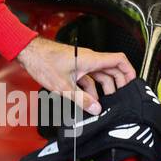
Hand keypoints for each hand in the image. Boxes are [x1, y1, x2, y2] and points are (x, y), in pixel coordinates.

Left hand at [15, 36, 134, 113]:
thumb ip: (81, 99)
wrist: (27, 52)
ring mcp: (81, 63)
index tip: (133, 84)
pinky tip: (86, 101)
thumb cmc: (43, 61)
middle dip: (117, 85)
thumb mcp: (63, 86)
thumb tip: (96, 108)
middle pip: (111, 70)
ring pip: (99, 76)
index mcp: (90, 59)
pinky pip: (87, 78)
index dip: (129, 71)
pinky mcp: (73, 67)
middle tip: (119, 100)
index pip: (119, 60)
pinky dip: (89, 89)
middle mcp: (88, 59)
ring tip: (101, 105)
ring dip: (102, 90)